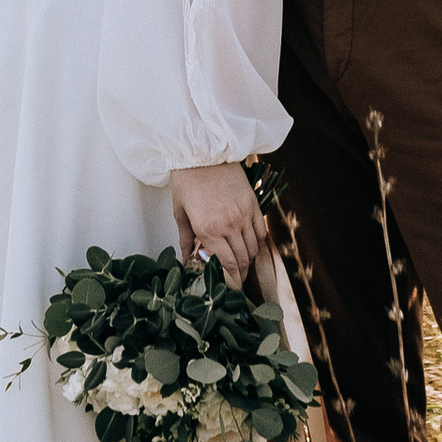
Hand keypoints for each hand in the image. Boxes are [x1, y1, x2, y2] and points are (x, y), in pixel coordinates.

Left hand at [171, 160, 263, 293]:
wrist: (203, 152)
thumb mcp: (180, 212)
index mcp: (208, 229)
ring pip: (253, 248)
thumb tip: (187, 259)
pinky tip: (251, 248)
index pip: (226, 264)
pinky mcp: (253, 204)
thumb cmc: (187, 181)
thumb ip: (186, 239)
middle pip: (241, 260)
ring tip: (242, 267)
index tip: (231, 290)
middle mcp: (229, 224)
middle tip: (237, 283)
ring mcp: (243, 214)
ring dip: (249, 261)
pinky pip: (260, 231)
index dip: (231, 281)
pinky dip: (257, 244)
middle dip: (240, 275)